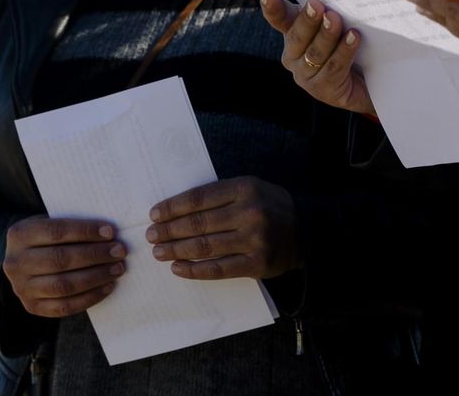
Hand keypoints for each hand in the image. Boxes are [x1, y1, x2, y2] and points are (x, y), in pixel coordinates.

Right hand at [2, 215, 125, 317]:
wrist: (25, 260)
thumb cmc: (48, 237)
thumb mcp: (51, 222)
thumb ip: (73, 225)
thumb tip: (110, 233)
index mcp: (20, 234)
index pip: (56, 231)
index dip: (85, 231)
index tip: (110, 232)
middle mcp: (15, 263)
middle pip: (60, 260)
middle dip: (95, 255)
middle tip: (120, 251)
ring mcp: (21, 288)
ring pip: (63, 285)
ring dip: (96, 277)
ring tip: (117, 268)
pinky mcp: (32, 307)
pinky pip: (64, 307)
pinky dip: (89, 297)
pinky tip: (108, 286)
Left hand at [146, 176, 299, 279]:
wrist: (307, 229)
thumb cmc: (269, 206)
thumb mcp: (250, 188)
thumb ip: (220, 195)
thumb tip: (177, 209)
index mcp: (245, 188)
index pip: (199, 198)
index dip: (173, 207)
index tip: (154, 214)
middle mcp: (250, 213)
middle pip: (198, 223)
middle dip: (169, 230)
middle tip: (151, 236)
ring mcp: (254, 240)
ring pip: (204, 247)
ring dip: (176, 250)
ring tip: (159, 252)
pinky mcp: (256, 264)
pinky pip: (218, 269)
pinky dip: (194, 270)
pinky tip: (178, 268)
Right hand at [262, 0, 376, 119]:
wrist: (370, 81)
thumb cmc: (353, 45)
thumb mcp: (342, 24)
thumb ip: (334, 9)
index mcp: (294, 33)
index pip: (280, 19)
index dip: (273, 7)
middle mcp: (294, 55)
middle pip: (297, 36)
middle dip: (306, 19)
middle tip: (316, 4)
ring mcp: (306, 75)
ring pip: (315, 52)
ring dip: (326, 34)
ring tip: (336, 19)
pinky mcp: (323, 89)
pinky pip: (333, 67)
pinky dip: (344, 51)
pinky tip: (353, 37)